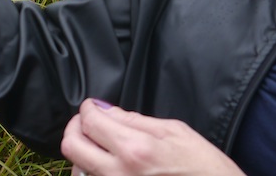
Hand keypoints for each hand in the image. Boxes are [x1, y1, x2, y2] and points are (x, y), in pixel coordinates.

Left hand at [61, 99, 244, 175]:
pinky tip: (108, 165)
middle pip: (71, 146)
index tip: (93, 107)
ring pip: (78, 168)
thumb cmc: (204, 168)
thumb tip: (107, 110)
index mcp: (135, 149)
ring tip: (99, 145)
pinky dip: (94, 171)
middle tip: (88, 122)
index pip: (89, 121)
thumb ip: (135, 120)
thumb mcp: (174, 132)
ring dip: (83, 152)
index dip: (87, 108)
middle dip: (76, 128)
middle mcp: (119, 173)